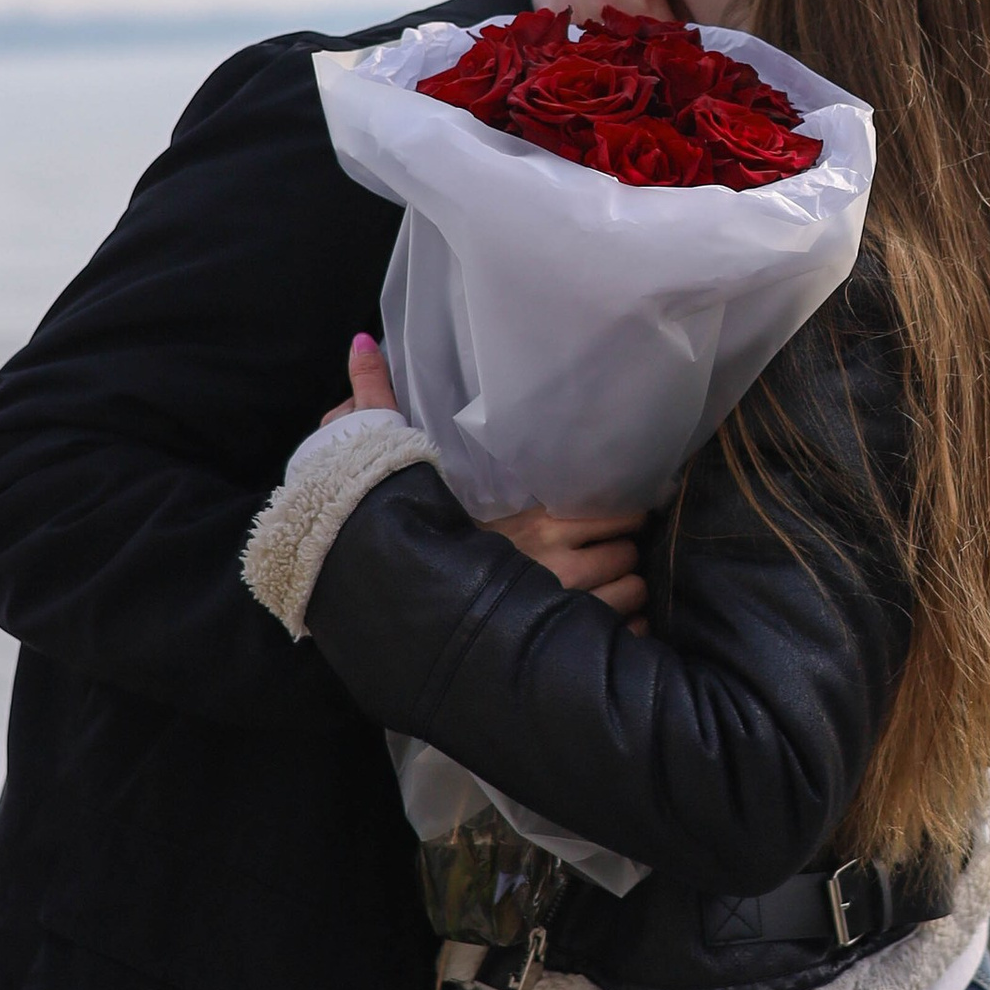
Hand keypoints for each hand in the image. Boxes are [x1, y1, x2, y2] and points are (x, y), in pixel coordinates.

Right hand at [327, 338, 648, 619]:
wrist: (381, 611)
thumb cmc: (399, 538)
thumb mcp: (393, 469)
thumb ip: (379, 402)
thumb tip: (360, 343)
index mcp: (533, 520)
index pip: (615, 512)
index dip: (620, 515)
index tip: (610, 517)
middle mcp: (553, 565)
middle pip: (627, 552)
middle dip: (620, 552)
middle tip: (605, 552)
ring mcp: (558, 610)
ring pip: (629, 593)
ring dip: (623, 591)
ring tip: (603, 587)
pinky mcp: (557, 646)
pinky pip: (618, 635)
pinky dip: (619, 629)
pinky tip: (598, 625)